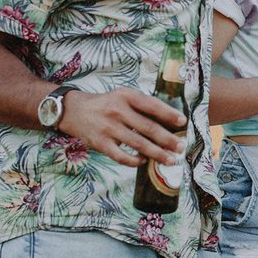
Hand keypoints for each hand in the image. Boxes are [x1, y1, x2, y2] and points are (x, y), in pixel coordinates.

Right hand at [59, 87, 185, 167]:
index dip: (168, 114)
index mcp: (126, 96)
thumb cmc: (107, 104)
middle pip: (147, 127)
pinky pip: (121, 156)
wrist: (74, 110)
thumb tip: (170, 121)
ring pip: (138, 144)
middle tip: (181, 147)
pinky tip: (145, 161)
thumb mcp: (123, 96)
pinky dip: (135, 161)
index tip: (183, 121)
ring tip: (171, 160)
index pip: (151, 105)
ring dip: (157, 154)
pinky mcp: (100, 143)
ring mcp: (108, 128)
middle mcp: (117, 111)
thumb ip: (143, 106)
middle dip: (167, 139)